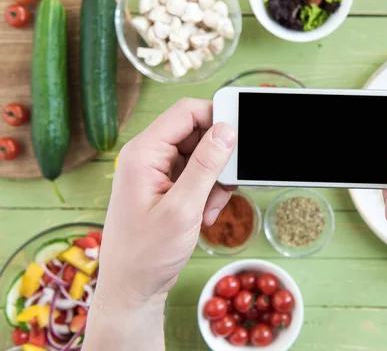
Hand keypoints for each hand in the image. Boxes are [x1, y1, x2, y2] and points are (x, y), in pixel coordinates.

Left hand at [84, 98, 236, 350]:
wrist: (132, 287)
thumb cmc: (147, 254)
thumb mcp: (183, 208)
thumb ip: (206, 166)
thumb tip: (227, 130)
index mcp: (144, 153)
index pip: (186, 112)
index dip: (216, 118)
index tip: (239, 139)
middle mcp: (148, 156)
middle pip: (196, 133)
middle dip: (218, 158)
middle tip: (227, 185)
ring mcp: (156, 172)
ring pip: (201, 157)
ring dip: (214, 180)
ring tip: (211, 208)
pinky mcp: (165, 187)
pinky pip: (196, 176)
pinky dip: (208, 192)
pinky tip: (205, 215)